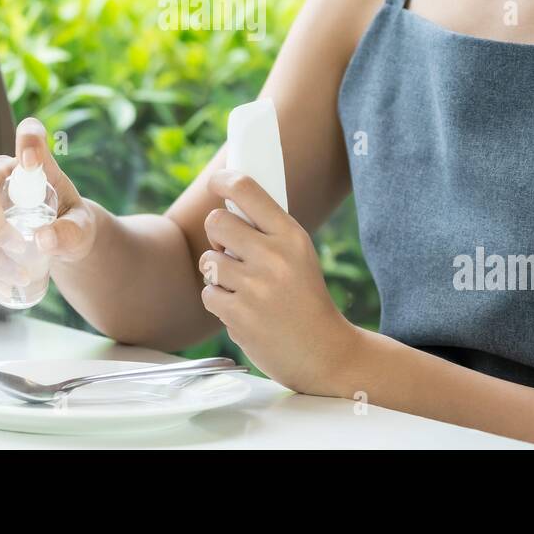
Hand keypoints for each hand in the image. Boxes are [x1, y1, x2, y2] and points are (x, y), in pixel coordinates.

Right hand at [0, 116, 97, 306]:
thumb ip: (71, 232)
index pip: (28, 134)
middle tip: (23, 250)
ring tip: (23, 279)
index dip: (26, 142)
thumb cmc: (72, 223)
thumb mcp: (82, 229)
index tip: (33, 162)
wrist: (58, 239)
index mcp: (33, 163)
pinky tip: (6, 286)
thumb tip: (43, 241)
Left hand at [199, 169, 357, 395]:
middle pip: (216, 222)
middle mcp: (273, 257)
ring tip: (242, 287)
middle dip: (217, 235)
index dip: (224, 181)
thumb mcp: (300, 255)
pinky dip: (219, 302)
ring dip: (218, 274)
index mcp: (291, 236)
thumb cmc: (306, 299)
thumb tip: (227, 204)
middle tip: (230, 249)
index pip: (248, 190)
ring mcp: (255, 287)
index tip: (217, 182)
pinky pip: (208, 293)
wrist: (325, 352)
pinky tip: (243, 310)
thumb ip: (268, 231)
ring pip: (208, 261)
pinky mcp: (238, 315)